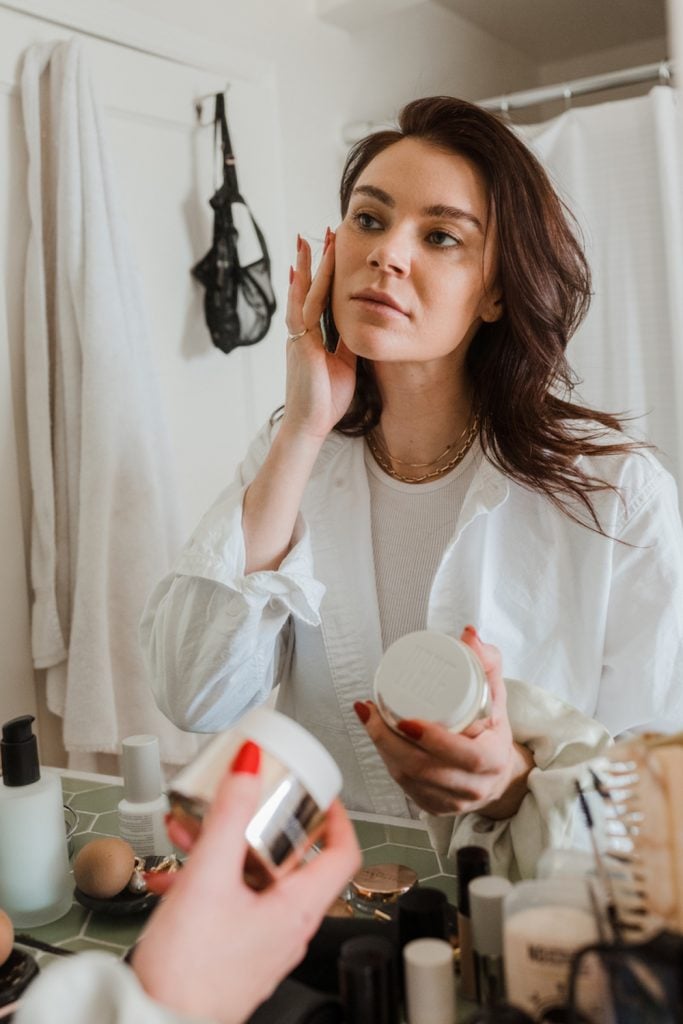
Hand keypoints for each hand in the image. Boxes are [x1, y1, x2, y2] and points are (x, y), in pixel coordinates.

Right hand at [132, 742, 360, 1023]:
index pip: (342, 854)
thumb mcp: (208, 877)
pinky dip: (207, 878)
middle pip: (293, 861)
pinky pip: (229, 902)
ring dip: (227, 847)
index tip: (321, 792)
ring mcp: (259, 942)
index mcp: (297, 910)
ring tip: (192, 829)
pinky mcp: (231, 953)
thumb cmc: (189, 974)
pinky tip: (171, 872)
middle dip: (263, 824)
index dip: (337, 816)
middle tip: (251, 801)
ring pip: (254, 879)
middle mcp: (285, 928)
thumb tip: (251, 767)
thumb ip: (229, 817)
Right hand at [281, 231, 356, 440]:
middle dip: (315, 262)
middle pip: (309, 289)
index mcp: (313, 337)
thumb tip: (362, 326)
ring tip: (308, 241)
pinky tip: (298, 272)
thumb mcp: (344, 366)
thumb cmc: (326, 400)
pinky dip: (301, 291)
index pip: (321, 299)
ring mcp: (298, 337)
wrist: (310, 424)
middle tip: (322, 234)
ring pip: (303, 295)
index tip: (332, 253)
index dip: (327, 276)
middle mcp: (302, 333)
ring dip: (307, 268)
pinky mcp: (299, 345)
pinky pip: (301, 312)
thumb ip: (348, 345)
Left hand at [355, 626, 533, 817]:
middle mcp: (473, 788)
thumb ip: (487, 664)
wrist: (499, 773)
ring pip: (408, 780)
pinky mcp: (434, 807)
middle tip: (371, 712)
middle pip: (425, 771)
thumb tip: (469, 635)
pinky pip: (404, 787)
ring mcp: (451, 802)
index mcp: (493, 761)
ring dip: (382, 749)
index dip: (434, 741)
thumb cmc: (494, 732)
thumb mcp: (497, 697)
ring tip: (368, 718)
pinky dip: (387, 761)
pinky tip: (376, 739)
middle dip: (390, 742)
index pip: (464, 757)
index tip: (406, 720)